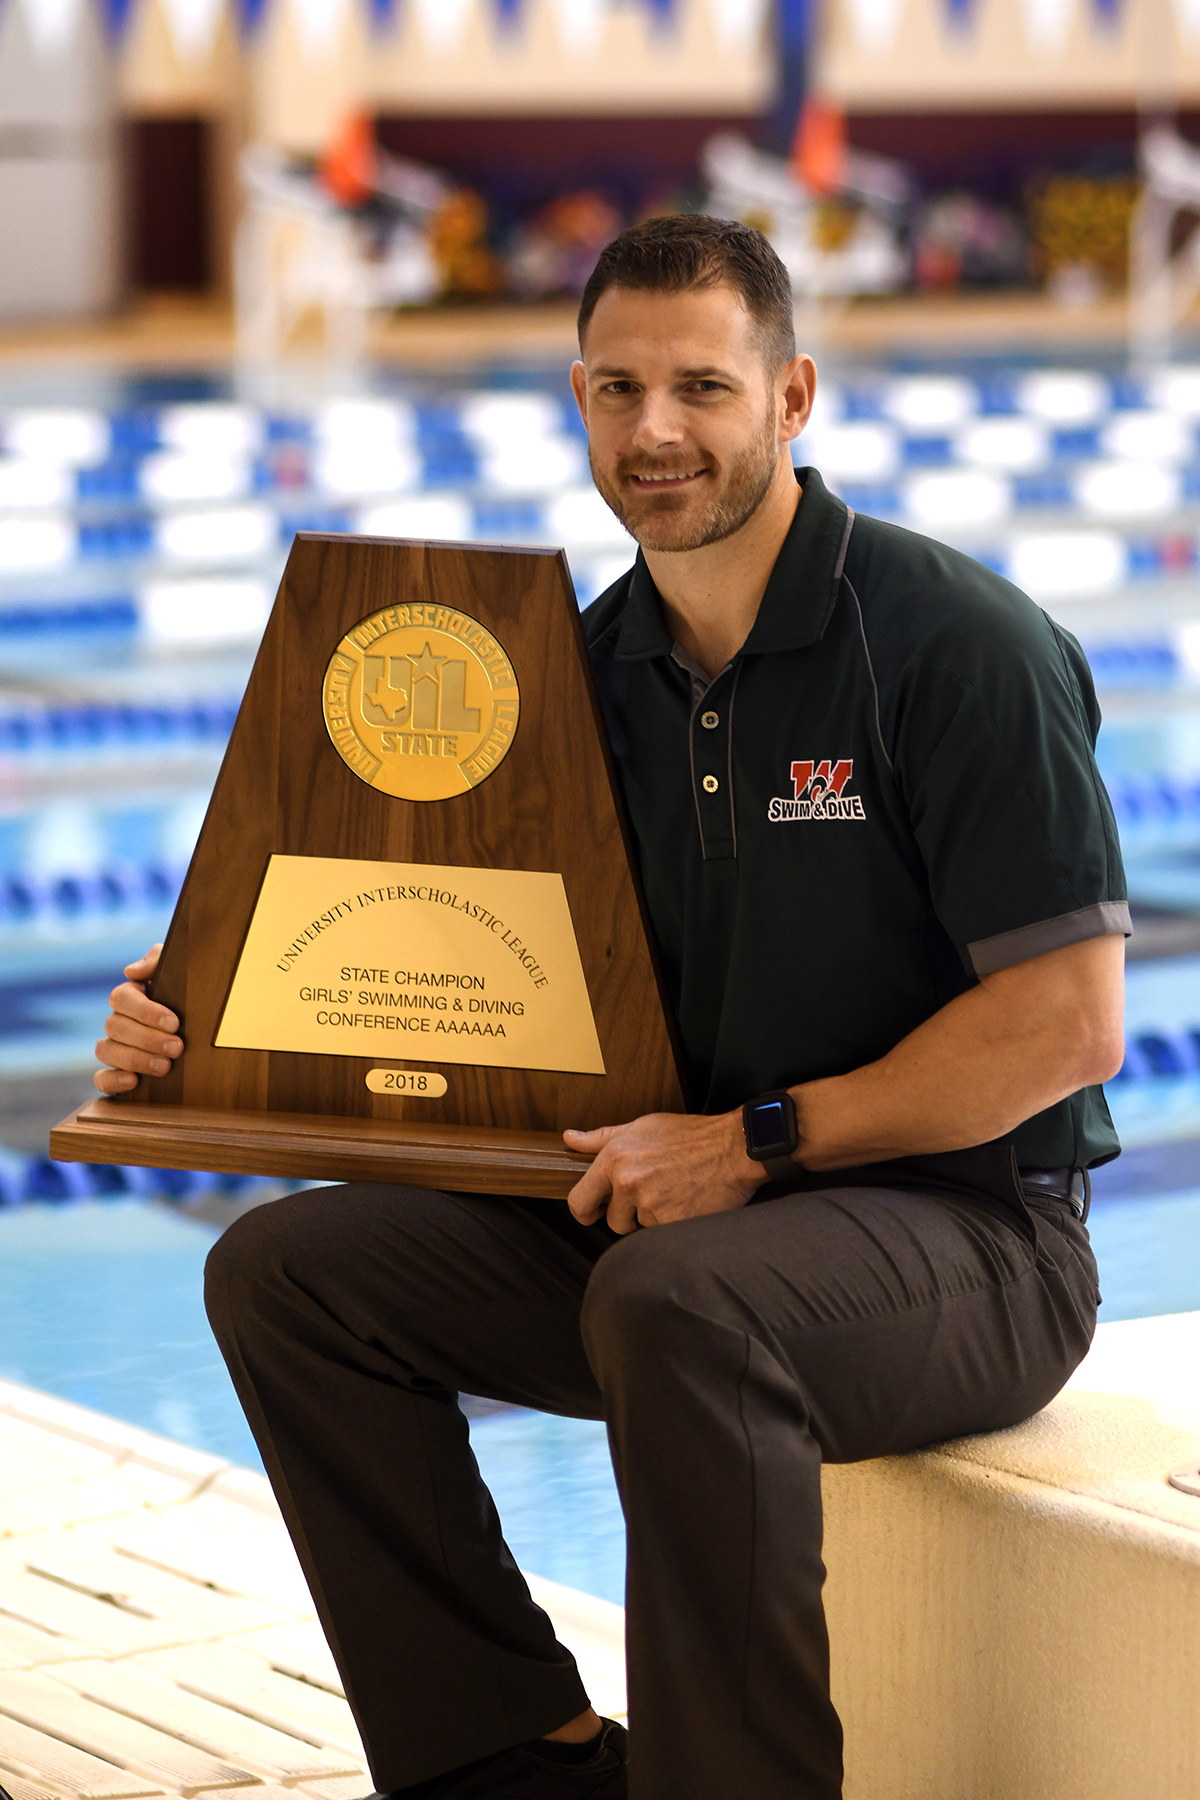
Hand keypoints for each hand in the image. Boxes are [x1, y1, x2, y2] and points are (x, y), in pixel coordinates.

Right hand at [94, 945, 183, 1094]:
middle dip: (148, 1039)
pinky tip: (134, 1081)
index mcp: (131, 996)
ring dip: (135, 1059)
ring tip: (165, 1066)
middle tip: (177, 1047)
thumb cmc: (192, 994)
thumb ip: (157, 959)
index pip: (121, 998)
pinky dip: (112, 1081)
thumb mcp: (180, 970)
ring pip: (105, 1050)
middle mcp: (119, 1022)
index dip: (145, 1012)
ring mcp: (116, 1048)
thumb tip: (131, 971)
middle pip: (115, 1027)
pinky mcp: (118, 1074)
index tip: (174, 1023)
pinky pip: (101, 1079)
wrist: (212, 1029)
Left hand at [564, 1110, 764, 1234]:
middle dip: (624, 1217)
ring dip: (652, 1219)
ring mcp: (649, 1205)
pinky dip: (672, 1224)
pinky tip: (685, 1203)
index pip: (578, 1200)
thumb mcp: (641, 1126)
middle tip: (646, 1200)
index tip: (595, 1211)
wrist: (732, 1149)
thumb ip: (601, 1137)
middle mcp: (627, 1182)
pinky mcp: (671, 1223)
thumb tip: (569, 1138)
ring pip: (638, 1228)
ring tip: (672, 1193)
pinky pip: (660, 1235)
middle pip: (610, 1221)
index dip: (585, 1211)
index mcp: (614, 1158)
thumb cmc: (689, 1136)